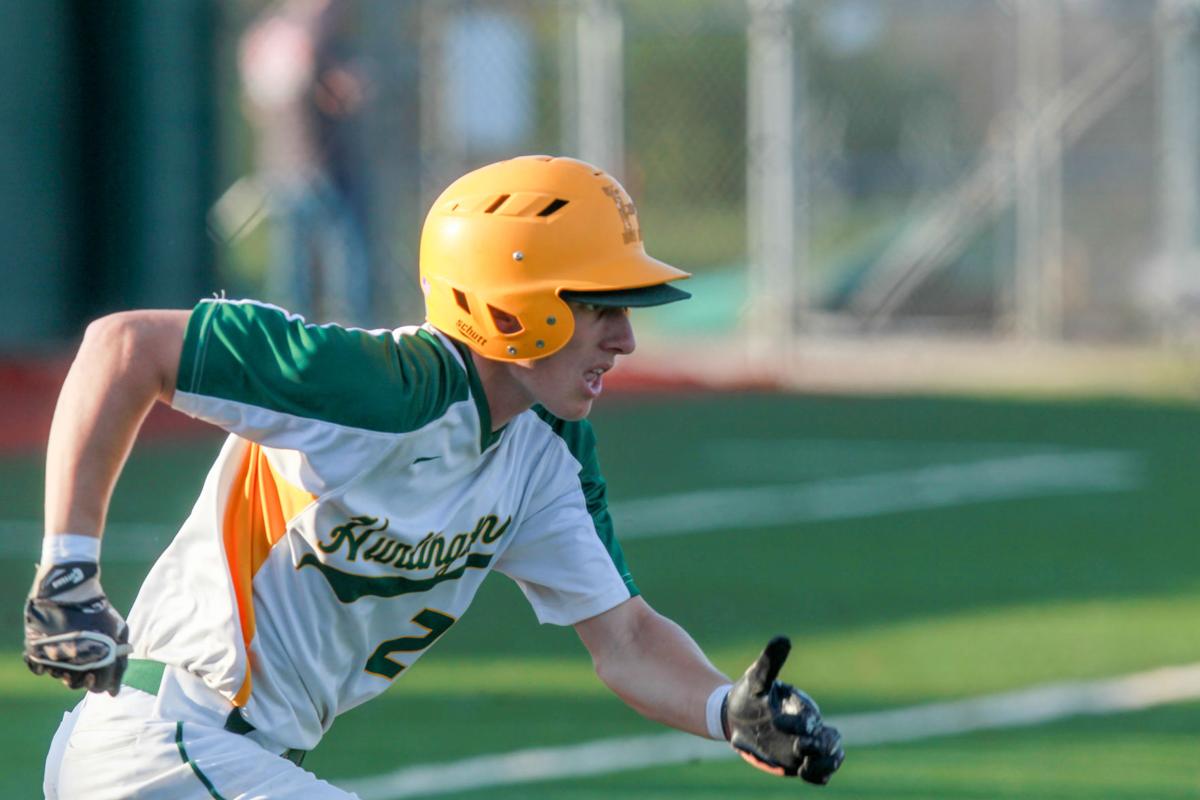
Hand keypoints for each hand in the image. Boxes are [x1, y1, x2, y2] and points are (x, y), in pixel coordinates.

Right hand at [23, 562, 129, 694]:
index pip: (100, 686)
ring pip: (58, 676)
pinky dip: (46, 663)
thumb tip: (114, 691)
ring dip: (66, 669)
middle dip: (84, 677)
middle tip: (86, 662)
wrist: (70, 589)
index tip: (100, 673)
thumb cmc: (98, 610)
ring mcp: (54, 656)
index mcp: (99, 657)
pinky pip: (39, 668)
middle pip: (77, 684)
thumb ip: (119, 660)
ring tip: (72, 650)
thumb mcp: (119, 631)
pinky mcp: (36, 650)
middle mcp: (75, 661)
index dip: (102, 682)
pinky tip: (54, 650)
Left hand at [725, 636, 843, 784]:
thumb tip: (783, 638)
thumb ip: (771, 661)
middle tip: (800, 746)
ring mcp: (804, 746)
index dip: (798, 723)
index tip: (776, 720)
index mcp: (801, 708)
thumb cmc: (748, 695)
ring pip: (829, 758)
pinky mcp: (797, 762)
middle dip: (819, 746)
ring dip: (823, 763)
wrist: (735, 716)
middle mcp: (808, 728)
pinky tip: (806, 773)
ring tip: (806, 767)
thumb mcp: (757, 678)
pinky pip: (818, 773)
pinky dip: (819, 774)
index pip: (809, 719)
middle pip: (829, 741)